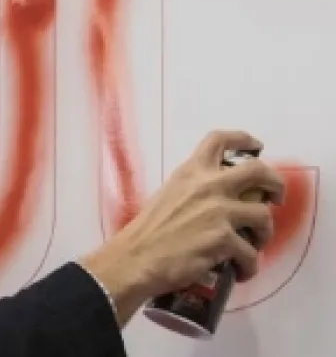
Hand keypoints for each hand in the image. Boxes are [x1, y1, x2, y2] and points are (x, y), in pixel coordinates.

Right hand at [79, 130, 284, 324]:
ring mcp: (219, 212)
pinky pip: (252, 254)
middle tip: (274, 199)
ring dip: (264, 233)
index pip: (219, 140)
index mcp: (191, 172)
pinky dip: (250, 266)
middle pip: (259, 171)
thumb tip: (218, 198)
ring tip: (254, 245)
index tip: (256, 146)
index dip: (243, 139)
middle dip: (276, 184)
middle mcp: (208, 186)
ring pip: (264, 216)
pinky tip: (241, 271)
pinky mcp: (224, 240)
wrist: (135, 258)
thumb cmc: (147, 230)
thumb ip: (194, 189)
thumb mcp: (168, 195)